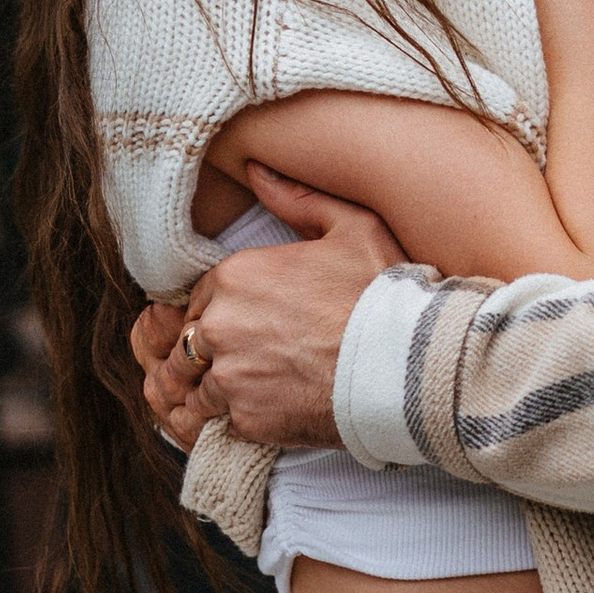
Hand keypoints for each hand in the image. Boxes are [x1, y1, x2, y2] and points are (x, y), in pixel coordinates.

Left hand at [135, 167, 402, 451]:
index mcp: (235, 276)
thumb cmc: (382, 291)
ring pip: (197, 388)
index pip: (196, 300)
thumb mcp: (351, 226)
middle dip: (210, 353)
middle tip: (253, 359)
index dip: (221, 312)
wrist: (405, 363)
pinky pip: (220, 423)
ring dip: (218, 390)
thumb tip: (254, 169)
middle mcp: (220, 326)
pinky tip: (271, 411)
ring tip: (258, 390)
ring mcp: (230, 377)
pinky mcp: (246, 420)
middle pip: (188, 345)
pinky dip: (238, 421)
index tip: (251, 323)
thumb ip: (297, 198)